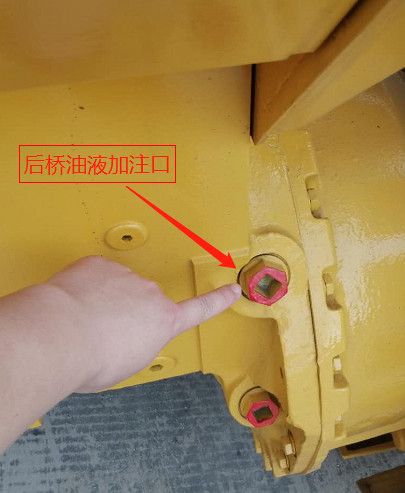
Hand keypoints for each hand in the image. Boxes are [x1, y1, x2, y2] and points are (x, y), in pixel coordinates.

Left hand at [44, 256, 240, 391]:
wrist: (61, 335)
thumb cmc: (92, 359)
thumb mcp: (126, 364)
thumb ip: (136, 344)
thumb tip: (126, 337)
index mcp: (163, 322)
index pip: (199, 309)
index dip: (218, 300)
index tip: (232, 290)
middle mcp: (151, 294)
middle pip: (145, 300)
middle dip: (128, 310)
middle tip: (103, 329)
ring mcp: (126, 276)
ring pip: (118, 285)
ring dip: (106, 297)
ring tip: (85, 318)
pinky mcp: (101, 264)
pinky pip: (97, 273)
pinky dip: (87, 284)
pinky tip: (75, 300)